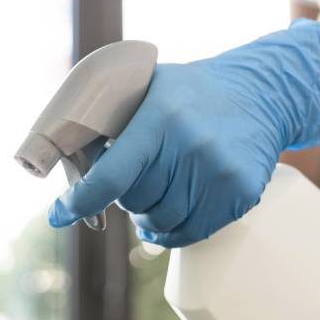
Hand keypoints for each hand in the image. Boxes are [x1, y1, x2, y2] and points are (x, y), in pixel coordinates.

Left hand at [47, 20, 319, 246]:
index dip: (79, 202)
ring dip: (148, 218)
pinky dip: (173, 231)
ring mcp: (219, 173)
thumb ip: (109, 117)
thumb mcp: (147, 88)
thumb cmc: (190, 93)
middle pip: (135, 203)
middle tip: (131, 181)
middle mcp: (191, 146)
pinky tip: (170, 214)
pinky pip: (193, 232)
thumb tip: (62, 151)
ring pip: (162, 223)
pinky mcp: (241, 193)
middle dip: (124, 197)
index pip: (111, 177)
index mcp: (160, 118)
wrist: (262, 93)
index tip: (58, 214)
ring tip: (153, 196)